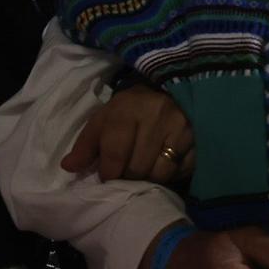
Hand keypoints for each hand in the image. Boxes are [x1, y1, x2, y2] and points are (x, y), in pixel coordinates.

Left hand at [61, 83, 193, 183]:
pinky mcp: (199, 138)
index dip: (108, 173)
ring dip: (150, 177)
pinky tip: (164, 163)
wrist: (168, 90)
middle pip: (137, 168)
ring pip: (160, 174)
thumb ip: (85, 144)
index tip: (108, 174)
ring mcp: (182, 127)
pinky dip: (171, 174)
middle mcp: (157, 115)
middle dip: (128, 176)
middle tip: (127, 171)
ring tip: (146, 168)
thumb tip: (68, 167)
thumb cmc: (130, 110)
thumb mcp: (104, 119)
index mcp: (127, 108)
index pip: (115, 154)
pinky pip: (181, 171)